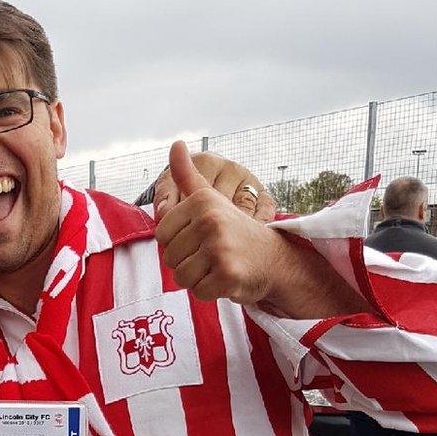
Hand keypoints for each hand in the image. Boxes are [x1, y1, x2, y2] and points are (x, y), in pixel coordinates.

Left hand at [156, 141, 285, 304]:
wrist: (275, 259)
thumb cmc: (235, 231)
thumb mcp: (210, 198)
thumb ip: (187, 175)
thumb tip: (175, 143)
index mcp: (202, 201)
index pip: (162, 236)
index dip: (178, 243)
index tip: (201, 238)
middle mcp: (210, 221)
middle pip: (170, 258)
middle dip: (188, 263)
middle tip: (213, 256)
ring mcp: (220, 248)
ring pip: (181, 277)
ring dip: (198, 279)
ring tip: (219, 266)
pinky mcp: (227, 274)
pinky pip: (198, 292)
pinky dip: (211, 291)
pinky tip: (227, 279)